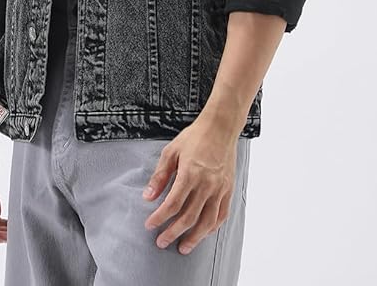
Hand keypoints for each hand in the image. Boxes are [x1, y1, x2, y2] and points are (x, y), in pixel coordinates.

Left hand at [142, 114, 238, 254]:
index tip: (149, 226)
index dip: (159, 218)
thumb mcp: (171, 151)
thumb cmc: (195, 137)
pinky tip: (204, 233)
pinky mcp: (228, 189)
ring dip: (194, 237)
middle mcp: (206, 185)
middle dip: (173, 233)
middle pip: (188, 217)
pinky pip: (222, 214)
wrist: (220, 127)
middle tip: (161, 242)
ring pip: (207, 221)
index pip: (172, 204)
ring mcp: (219, 189)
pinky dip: (212, 227)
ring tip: (183, 247)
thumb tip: (148, 196)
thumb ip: (160, 176)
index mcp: (190, 174)